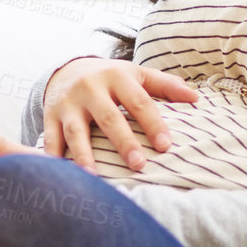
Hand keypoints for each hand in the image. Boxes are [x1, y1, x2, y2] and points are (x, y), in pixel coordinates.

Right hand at [42, 58, 198, 171]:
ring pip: (76, 131)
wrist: (65, 70)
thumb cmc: (110, 78)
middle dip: (123, 142)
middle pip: (109, 117)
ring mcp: (68, 103)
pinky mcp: (50, 116)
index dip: (153, 123)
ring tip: (92, 176)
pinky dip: (51, 156)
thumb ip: (165, 86)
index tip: (166, 146)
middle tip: (138, 165)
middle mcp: (91, 88)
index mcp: (117, 77)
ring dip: (83, 154)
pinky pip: (50, 139)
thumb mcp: (136, 74)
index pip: (139, 101)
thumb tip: (196, 97)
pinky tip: (57, 174)